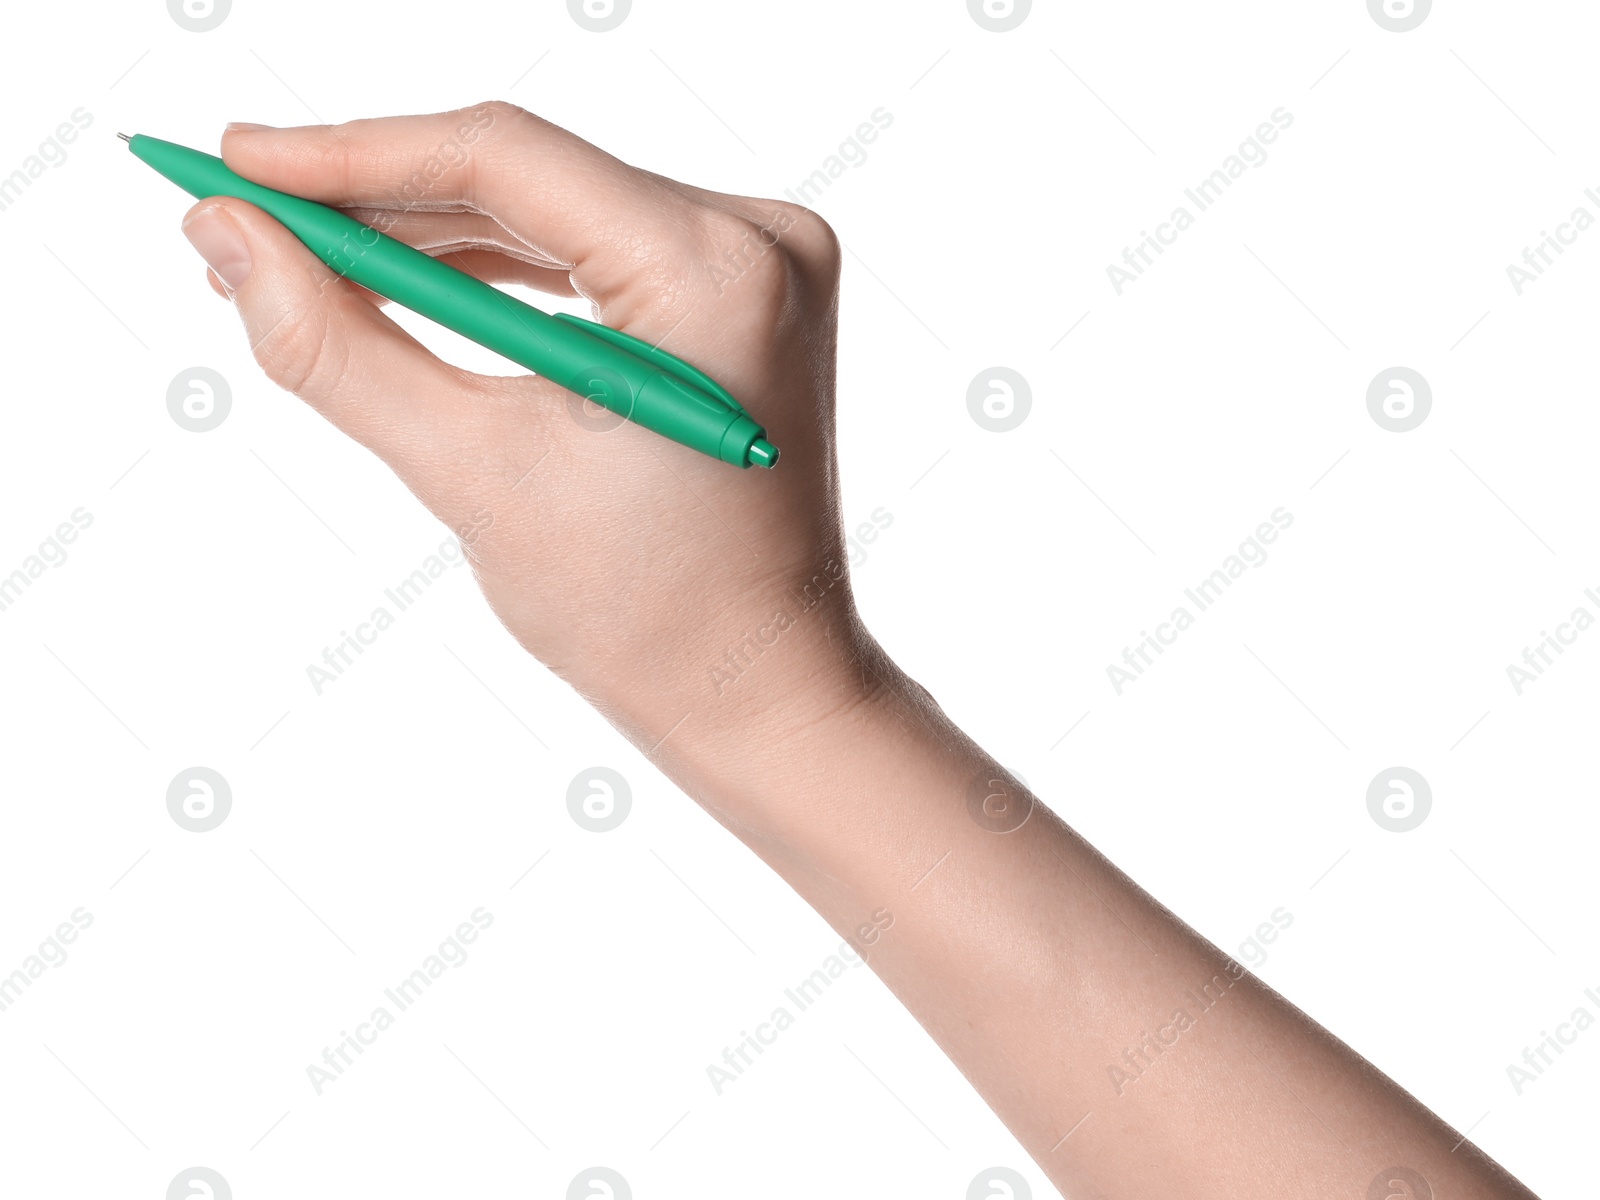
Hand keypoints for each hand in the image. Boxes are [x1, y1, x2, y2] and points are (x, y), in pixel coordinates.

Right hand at [183, 101, 867, 761]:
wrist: (755, 688)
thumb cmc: (643, 613)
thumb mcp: (471, 472)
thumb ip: (338, 347)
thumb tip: (229, 241)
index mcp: (716, 275)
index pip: (504, 161)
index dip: (351, 155)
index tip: (235, 164)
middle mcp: (759, 243)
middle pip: (528, 176)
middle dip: (376, 199)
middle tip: (243, 214)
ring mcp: (761, 266)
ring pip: (556, 210)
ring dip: (428, 234)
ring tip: (299, 254)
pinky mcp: (740, 301)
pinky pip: (596, 253)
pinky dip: (501, 269)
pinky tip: (401, 275)